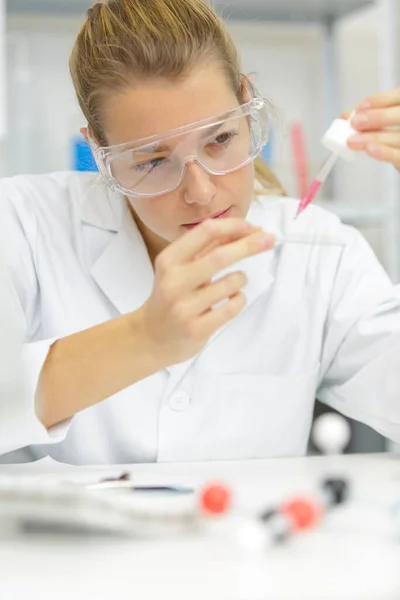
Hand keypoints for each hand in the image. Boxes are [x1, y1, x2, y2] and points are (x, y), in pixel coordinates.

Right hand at [137, 219, 274, 365]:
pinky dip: (239, 300)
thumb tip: (246, 231)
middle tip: (269, 240)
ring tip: (233, 285)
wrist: (152, 337)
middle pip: (221, 256)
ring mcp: (184, 307)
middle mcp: (174, 282)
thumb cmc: (172, 296)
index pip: (205, 232)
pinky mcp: (197, 328)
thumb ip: (208, 248)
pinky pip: (233, 306)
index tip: (251, 227)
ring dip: (241, 279)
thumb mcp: (181, 268)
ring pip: (232, 283)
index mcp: (169, 260)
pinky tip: (230, 301)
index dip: (233, 226)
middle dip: (250, 245)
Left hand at [344, 87, 399, 171]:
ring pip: (397, 137)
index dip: (381, 100)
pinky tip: (369, 149)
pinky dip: (384, 152)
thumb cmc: (393, 134)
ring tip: (353, 140)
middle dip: (378, 117)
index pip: (398, 97)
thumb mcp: (383, 120)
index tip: (360, 107)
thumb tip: (346, 116)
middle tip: (355, 122)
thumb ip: (367, 116)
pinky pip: (398, 156)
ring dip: (374, 137)